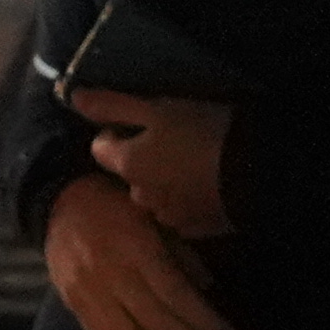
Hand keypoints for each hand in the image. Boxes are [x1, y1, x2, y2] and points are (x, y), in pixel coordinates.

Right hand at [43, 176, 236, 329]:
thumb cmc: (118, 206)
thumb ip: (181, 253)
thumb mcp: (156, 215)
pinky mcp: (74, 308)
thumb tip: (207, 290)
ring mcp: (87, 295)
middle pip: (156, 322)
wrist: (61, 204)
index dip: (204, 323)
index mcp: (134, 246)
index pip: (174, 295)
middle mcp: (109, 274)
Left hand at [70, 87, 232, 239]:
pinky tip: (209, 185)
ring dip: (166, 181)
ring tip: (195, 163)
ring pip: (156, 195)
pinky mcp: (198, 230)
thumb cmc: (203, 131)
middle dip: (143, 160)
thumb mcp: (157, 108)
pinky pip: (183, 211)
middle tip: (174, 140)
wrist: (258, 172)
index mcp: (127, 165)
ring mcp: (169, 218)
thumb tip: (72, 98)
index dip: (117, 131)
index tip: (143, 120)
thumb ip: (112, 105)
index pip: (100, 148)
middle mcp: (140, 197)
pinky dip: (188, 199)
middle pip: (129, 174)